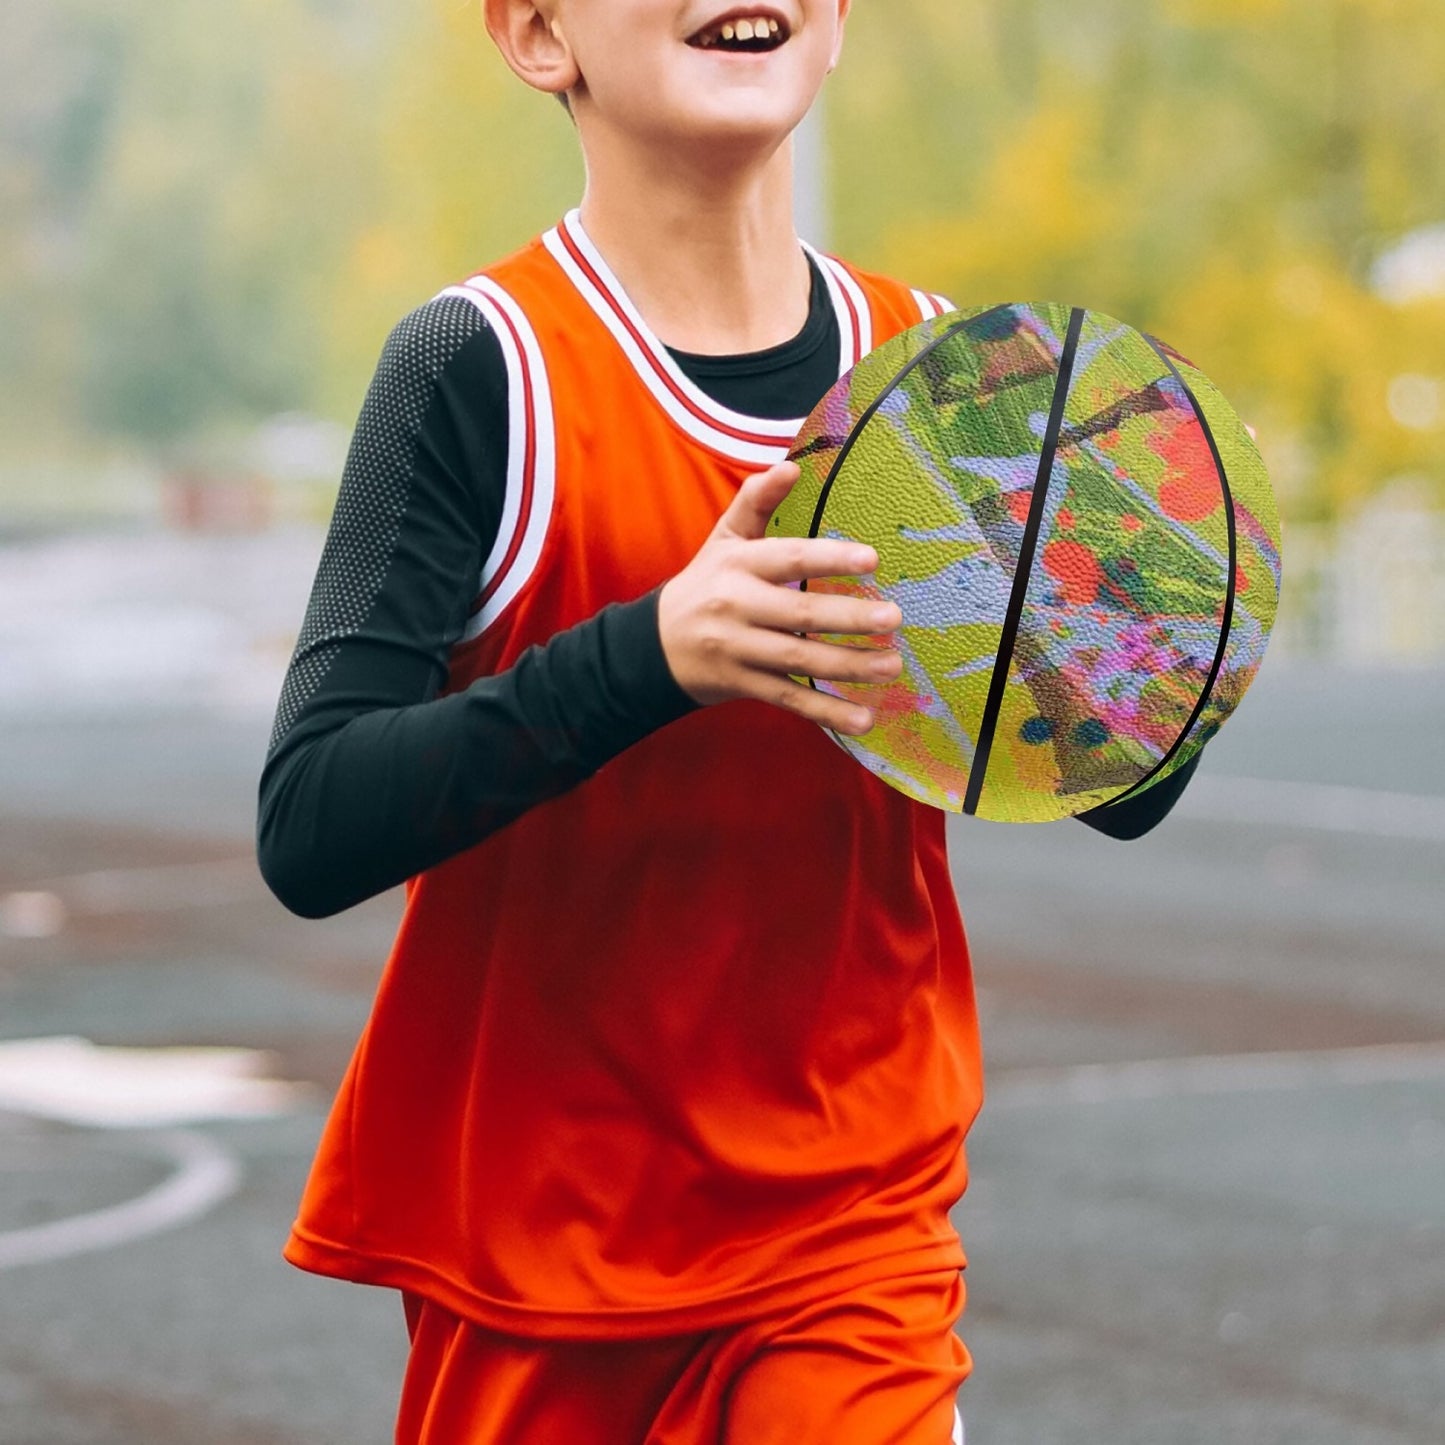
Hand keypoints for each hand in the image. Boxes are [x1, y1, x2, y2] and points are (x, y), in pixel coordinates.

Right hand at [657, 461, 902, 735]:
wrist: (653, 645)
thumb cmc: (705, 584)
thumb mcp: (724, 539)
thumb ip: (757, 501)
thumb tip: (790, 466)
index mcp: (737, 565)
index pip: (787, 558)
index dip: (828, 557)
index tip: (872, 560)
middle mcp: (736, 607)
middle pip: (798, 613)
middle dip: (849, 617)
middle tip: (894, 619)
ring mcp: (739, 650)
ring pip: (799, 660)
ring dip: (849, 665)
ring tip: (892, 665)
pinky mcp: (744, 686)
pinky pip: (789, 700)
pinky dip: (826, 712)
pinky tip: (864, 718)